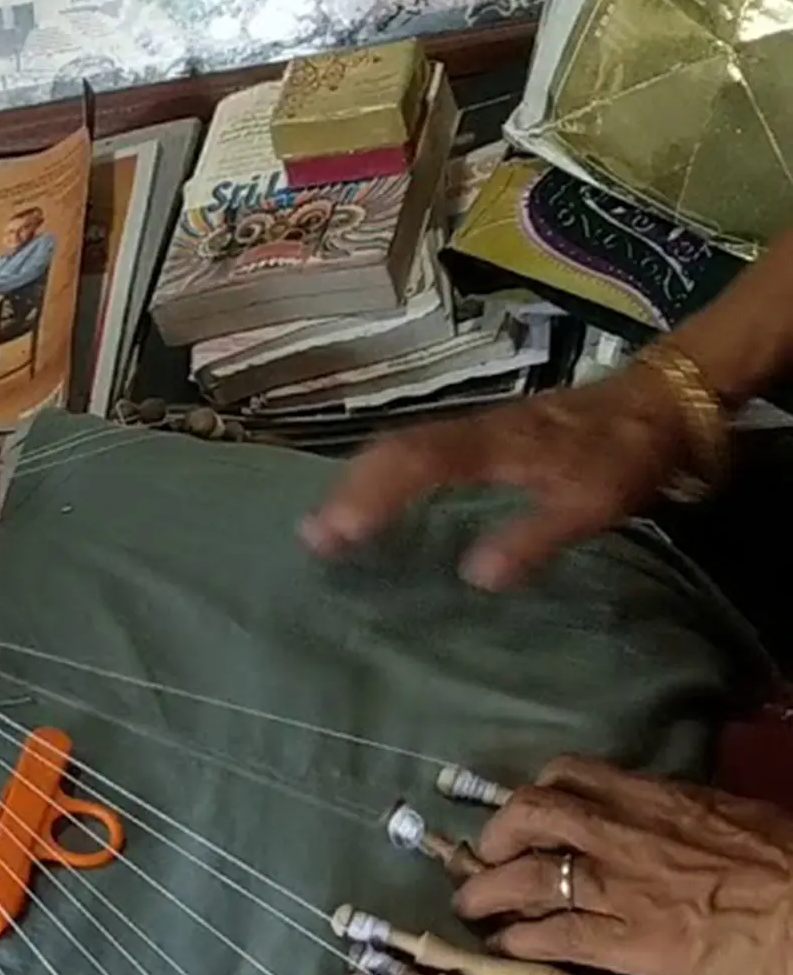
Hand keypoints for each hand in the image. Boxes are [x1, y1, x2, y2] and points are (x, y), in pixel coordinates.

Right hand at [301, 358, 692, 589]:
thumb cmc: (625, 454)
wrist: (662, 398)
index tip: (333, 533)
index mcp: (497, 446)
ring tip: (328, 523)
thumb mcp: (591, 504)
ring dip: (362, 481)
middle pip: (397, 450)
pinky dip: (390, 475)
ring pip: (405, 446)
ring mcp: (479, 429)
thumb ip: (534, 537)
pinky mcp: (485, 434)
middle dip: (350, 490)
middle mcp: (477, 430)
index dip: (372, 496)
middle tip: (310, 537)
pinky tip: (378, 499)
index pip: (419, 464)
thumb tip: (474, 575)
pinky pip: (423, 450)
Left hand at [452, 756, 792, 974]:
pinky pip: (551, 937)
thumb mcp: (726, 816)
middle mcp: (624, 834)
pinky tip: (502, 948)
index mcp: (654, 797)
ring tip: (470, 908)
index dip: (534, 793)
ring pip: (525, 879)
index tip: (523, 813)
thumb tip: (654, 824)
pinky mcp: (626, 945)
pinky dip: (517, 940)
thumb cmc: (787, 863)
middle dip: (496, 835)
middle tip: (484, 856)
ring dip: (486, 892)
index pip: (570, 775)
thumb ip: (677, 817)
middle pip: (530, 815)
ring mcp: (619, 889)